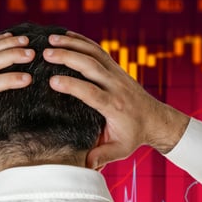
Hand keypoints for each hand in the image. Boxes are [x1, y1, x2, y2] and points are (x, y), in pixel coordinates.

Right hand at [44, 31, 189, 168]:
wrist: (155, 120)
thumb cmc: (134, 136)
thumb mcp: (120, 150)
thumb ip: (103, 156)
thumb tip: (87, 165)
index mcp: (113, 106)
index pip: (91, 92)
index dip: (72, 85)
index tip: (52, 80)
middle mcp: (115, 86)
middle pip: (91, 66)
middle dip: (68, 57)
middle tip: (46, 53)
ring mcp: (117, 74)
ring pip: (94, 54)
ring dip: (72, 44)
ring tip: (50, 39)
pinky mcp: (116, 68)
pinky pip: (98, 51)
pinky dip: (82, 41)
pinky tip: (66, 35)